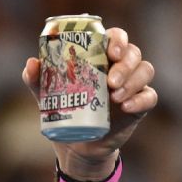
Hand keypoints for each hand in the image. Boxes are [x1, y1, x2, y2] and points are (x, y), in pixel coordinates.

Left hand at [23, 26, 157, 178]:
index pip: (117, 37)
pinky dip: (141, 99)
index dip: (118, 39)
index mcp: (101, 57)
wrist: (75, 143)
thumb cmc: (63, 109)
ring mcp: (132, 85)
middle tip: (110, 81)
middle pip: (134, 53)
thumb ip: (37, 78)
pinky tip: (126, 106)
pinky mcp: (139, 106)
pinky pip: (149, 97)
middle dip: (125, 64)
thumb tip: (32, 63)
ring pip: (145, 71)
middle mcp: (120, 67)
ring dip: (133, 81)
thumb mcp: (46, 94)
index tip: (110, 51)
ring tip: (115, 96)